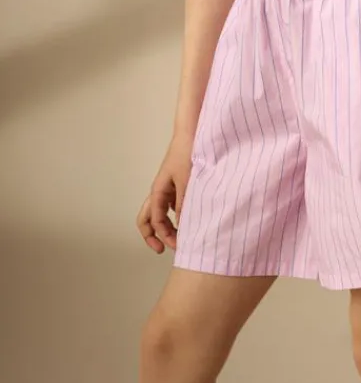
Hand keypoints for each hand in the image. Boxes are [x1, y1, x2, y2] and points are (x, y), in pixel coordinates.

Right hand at [136, 134, 193, 253]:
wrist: (191, 134)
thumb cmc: (187, 153)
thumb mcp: (187, 180)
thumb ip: (184, 202)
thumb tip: (183, 224)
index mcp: (158, 191)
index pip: (155, 220)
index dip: (164, 235)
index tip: (178, 245)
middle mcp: (159, 191)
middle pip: (146, 219)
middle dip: (152, 236)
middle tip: (163, 249)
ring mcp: (167, 188)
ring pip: (158, 213)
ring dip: (164, 227)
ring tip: (177, 239)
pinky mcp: (176, 185)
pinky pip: (170, 205)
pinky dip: (175, 216)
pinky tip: (188, 220)